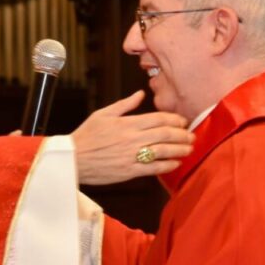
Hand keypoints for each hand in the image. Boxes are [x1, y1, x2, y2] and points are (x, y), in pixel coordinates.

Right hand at [71, 90, 193, 184]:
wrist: (72, 159)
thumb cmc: (86, 136)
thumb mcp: (103, 114)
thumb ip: (125, 104)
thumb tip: (141, 94)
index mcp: (127, 123)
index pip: (158, 118)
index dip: (175, 120)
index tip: (183, 121)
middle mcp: (132, 138)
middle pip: (165, 134)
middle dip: (182, 134)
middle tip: (192, 135)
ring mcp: (132, 155)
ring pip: (163, 151)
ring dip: (179, 149)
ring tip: (189, 148)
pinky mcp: (130, 171)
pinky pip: (154, 168)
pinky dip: (167, 165)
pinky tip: (176, 163)